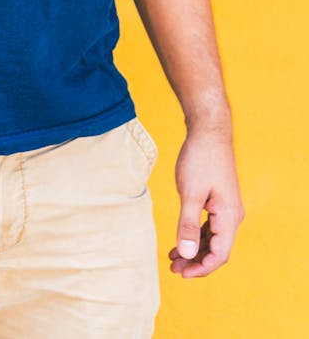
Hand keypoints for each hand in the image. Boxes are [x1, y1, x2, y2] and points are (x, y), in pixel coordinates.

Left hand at [169, 125, 244, 277]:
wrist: (209, 131)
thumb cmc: (200, 159)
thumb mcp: (190, 193)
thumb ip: (187, 225)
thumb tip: (187, 255)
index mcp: (229, 217)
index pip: (219, 254)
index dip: (201, 268)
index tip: (181, 273)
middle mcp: (232, 215)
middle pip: (217, 250)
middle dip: (196, 262)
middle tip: (173, 269)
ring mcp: (227, 208)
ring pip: (213, 238)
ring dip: (195, 249)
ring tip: (173, 258)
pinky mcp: (219, 200)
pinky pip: (210, 226)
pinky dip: (196, 235)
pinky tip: (181, 239)